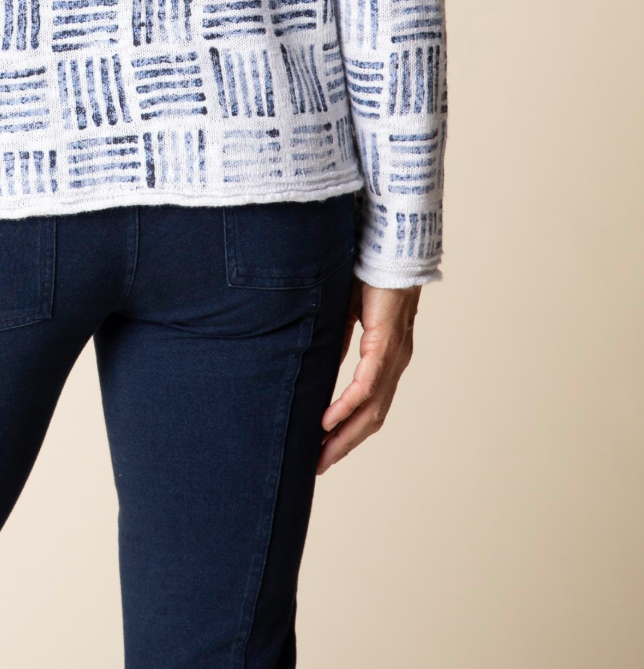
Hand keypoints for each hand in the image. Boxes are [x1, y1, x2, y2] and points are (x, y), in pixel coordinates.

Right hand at [318, 280, 420, 473]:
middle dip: (345, 444)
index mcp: (387, 356)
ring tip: (321, 454)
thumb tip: (323, 364)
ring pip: (371, 409)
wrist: (390, 247)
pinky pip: (366, 384)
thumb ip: (340, 341)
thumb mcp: (348, 313)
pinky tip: (328, 422)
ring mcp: (393, 355)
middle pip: (371, 417)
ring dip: (345, 435)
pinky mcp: (386, 344)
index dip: (351, 430)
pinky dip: (347, 406)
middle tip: (318, 465)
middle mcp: (395, 362)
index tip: (326, 447)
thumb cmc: (371, 273)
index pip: (370, 405)